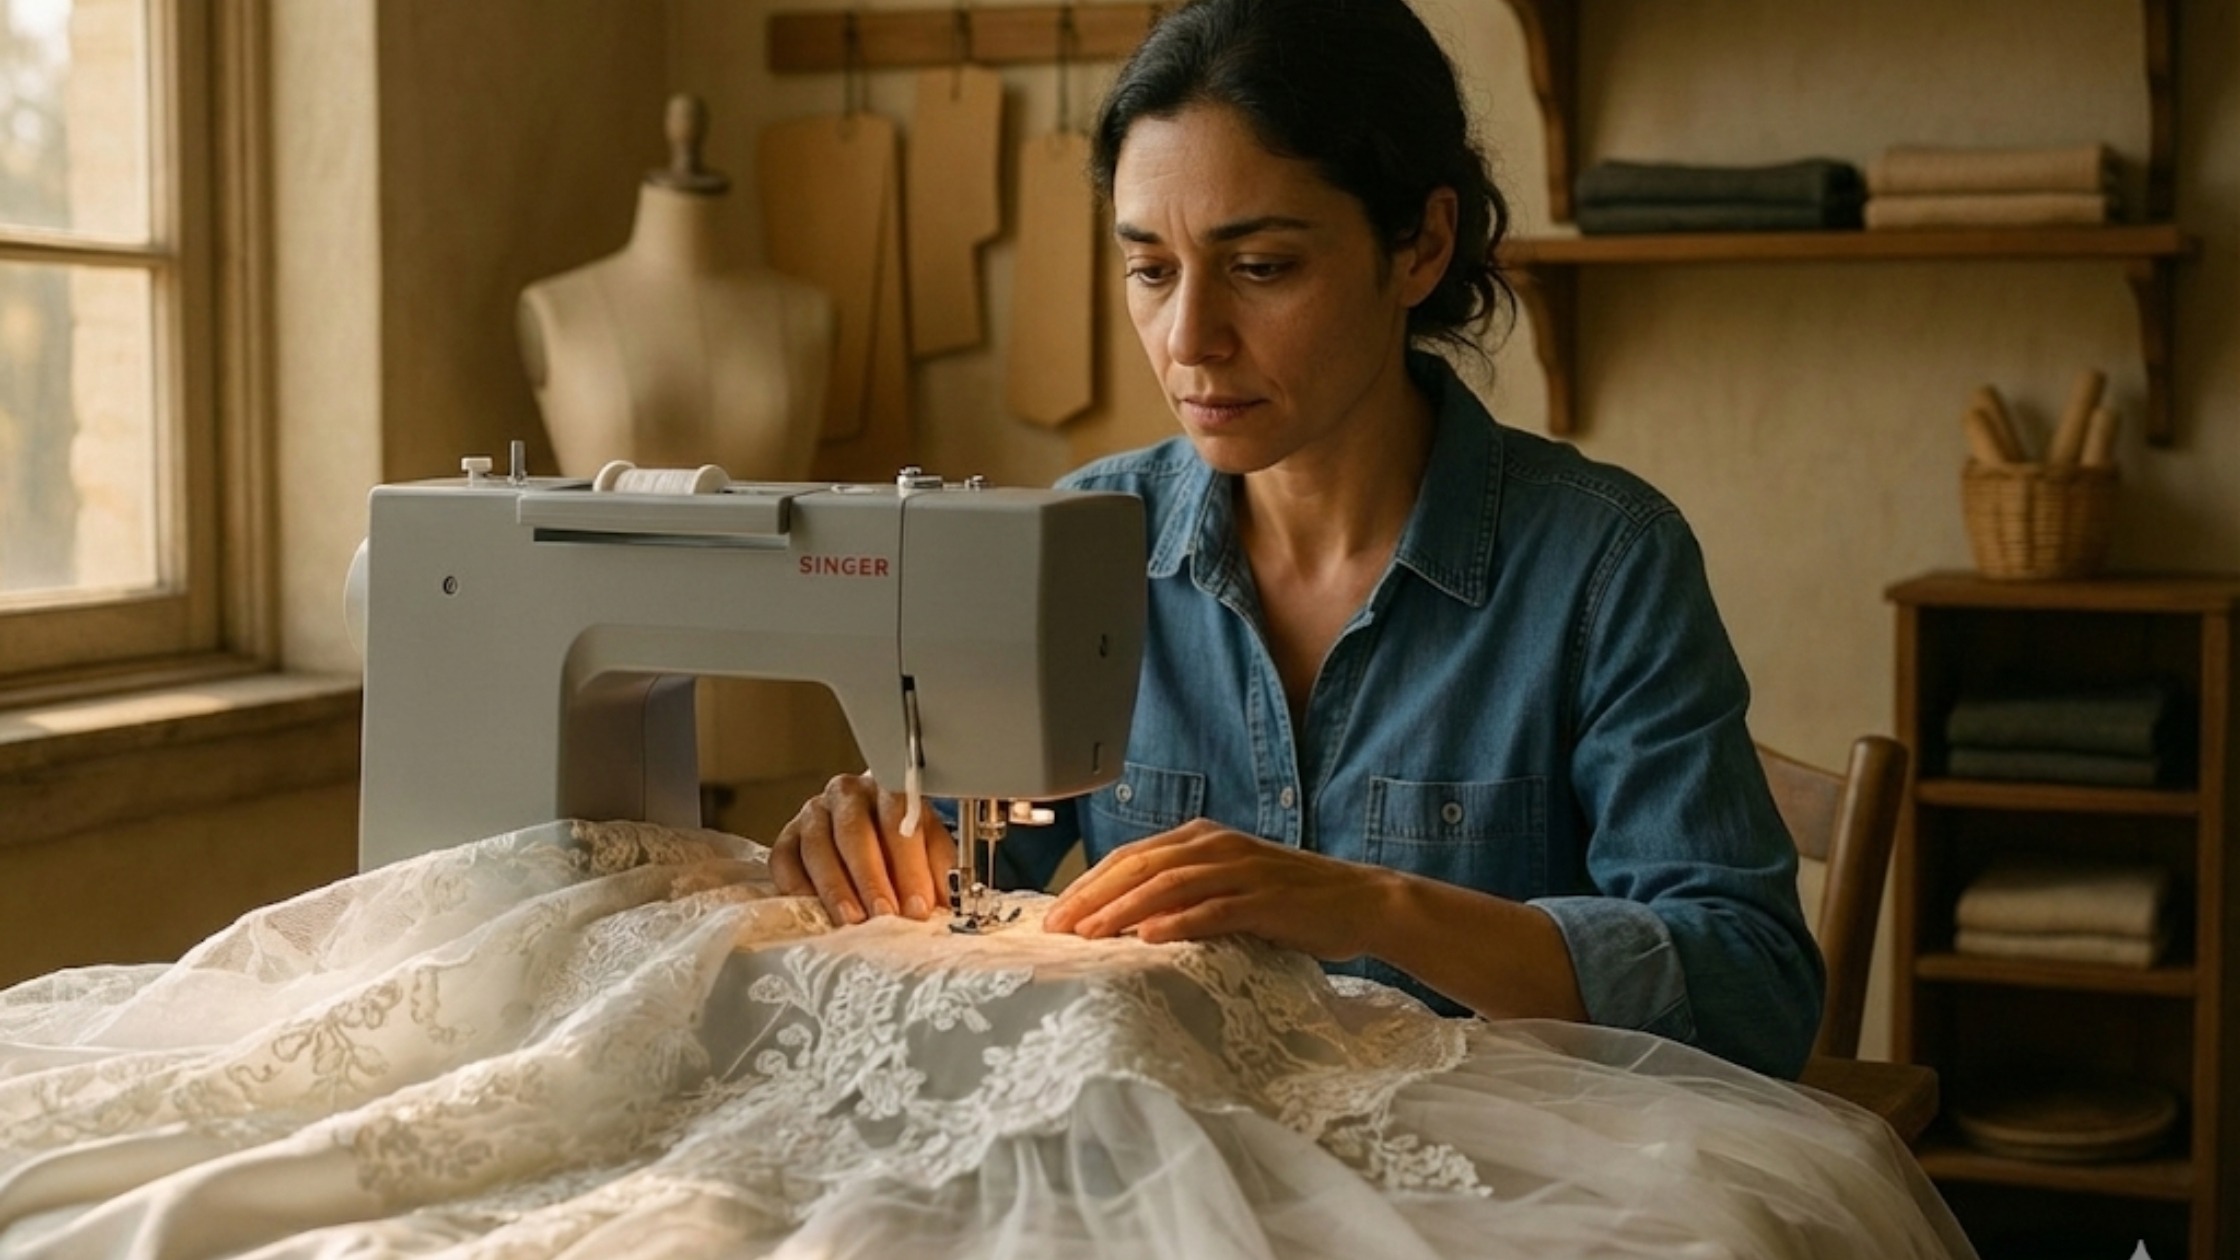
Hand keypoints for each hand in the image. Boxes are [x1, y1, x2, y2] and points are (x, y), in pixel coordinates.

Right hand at [771, 772, 955, 925]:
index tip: (918, 905)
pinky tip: (813, 908)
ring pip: (818, 846)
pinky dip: (797, 886)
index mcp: (889, 790)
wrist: (865, 828)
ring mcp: (813, 813)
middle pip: (854, 832)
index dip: (909, 865)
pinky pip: (785, 859)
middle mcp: (848, 795)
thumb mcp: (929, 847)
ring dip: (836, 886)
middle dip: (871, 877)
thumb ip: (940, 871)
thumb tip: (949, 906)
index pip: (898, 819)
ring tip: (851, 919)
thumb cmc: (901, 841)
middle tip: (883, 914)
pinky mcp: (787, 837)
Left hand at [1042, 819, 1391, 959]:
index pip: (1131, 856)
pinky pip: (1213, 908)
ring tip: (1091, 934)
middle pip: (1139, 865)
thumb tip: (1128, 922)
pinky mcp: (1266, 897)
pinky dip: (1178, 922)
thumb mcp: (1228, 885)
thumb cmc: (1292, 900)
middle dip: (1093, 896)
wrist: (1361, 900)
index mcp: (1202, 837)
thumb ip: (1185, 893)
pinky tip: (1149, 938)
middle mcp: (1217, 845)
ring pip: (1168, 883)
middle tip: (1058, 927)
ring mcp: (1242, 868)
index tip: (1056, 914)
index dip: (1089, 883)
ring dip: (1123, 910)